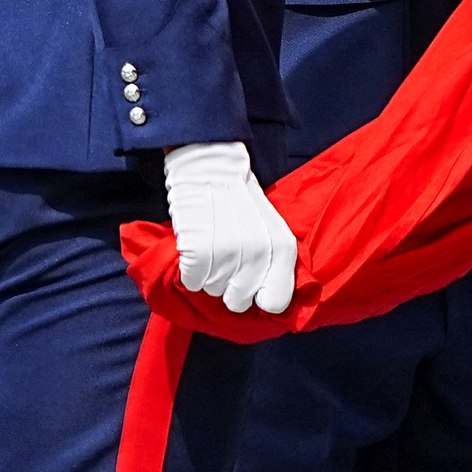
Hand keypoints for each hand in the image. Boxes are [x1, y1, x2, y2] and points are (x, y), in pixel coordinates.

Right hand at [162, 139, 298, 315]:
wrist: (210, 167)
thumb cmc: (239, 201)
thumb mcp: (270, 228)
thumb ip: (273, 264)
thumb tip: (266, 303)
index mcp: (282, 250)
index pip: (275, 302)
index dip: (258, 296)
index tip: (247, 281)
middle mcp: (259, 255)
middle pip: (238, 302)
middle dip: (228, 286)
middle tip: (222, 258)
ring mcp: (229, 254)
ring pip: (213, 291)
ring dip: (207, 274)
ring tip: (208, 245)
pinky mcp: (199, 251)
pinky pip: (192, 281)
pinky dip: (188, 269)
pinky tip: (194, 247)